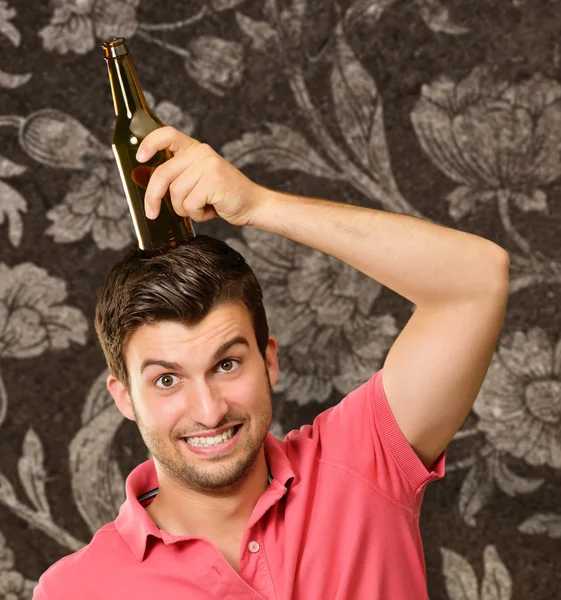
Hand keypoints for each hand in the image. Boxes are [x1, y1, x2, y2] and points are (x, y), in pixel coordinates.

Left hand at [136, 126, 260, 226]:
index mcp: (195, 149)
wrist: (252, 204)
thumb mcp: (198, 180)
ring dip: (185, 209)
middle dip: (153, 197)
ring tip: (202, 207)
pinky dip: (197, 215)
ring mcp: (208, 166)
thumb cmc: (223, 196)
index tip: (140, 158)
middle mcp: (201, 153)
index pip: (168, 134)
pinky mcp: (213, 182)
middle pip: (163, 174)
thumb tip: (150, 189)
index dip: (150, 143)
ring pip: (176, 194)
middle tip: (151, 213)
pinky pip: (189, 205)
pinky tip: (211, 210)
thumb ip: (178, 177)